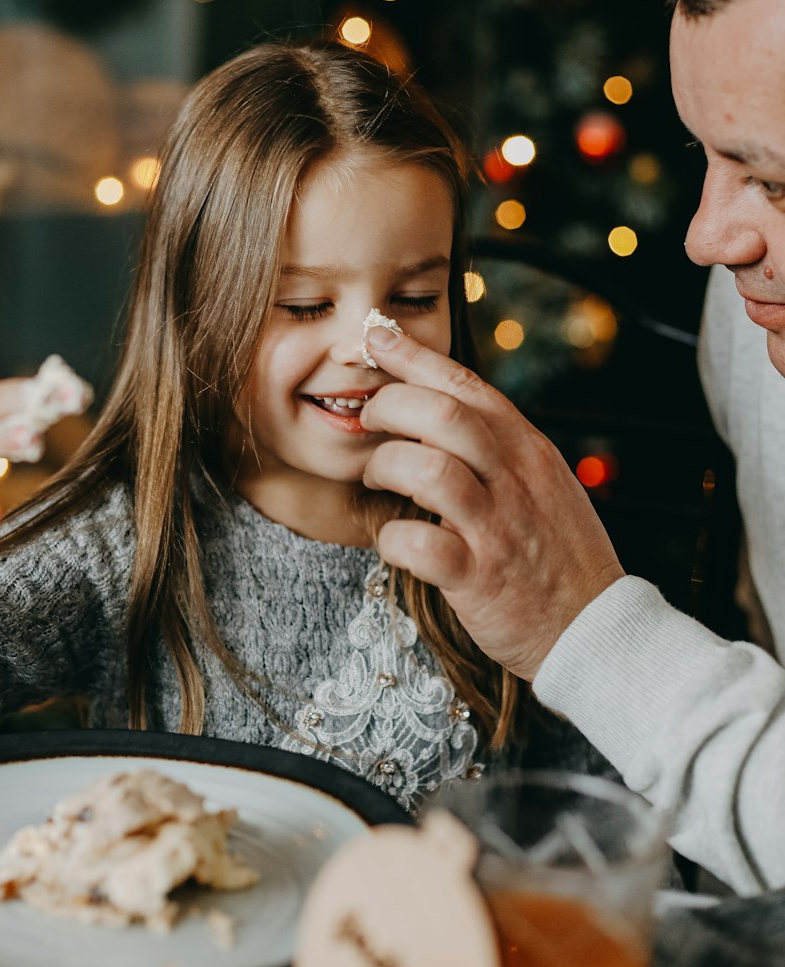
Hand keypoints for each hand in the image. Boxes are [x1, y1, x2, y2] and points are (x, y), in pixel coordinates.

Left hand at [359, 329, 623, 679]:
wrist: (599, 629)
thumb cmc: (558, 554)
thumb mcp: (542, 482)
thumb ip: (498, 446)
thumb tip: (442, 408)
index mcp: (526, 449)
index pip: (465, 385)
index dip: (412, 356)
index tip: (374, 337)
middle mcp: (513, 478)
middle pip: (440, 414)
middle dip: (388, 406)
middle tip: (368, 421)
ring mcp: (496, 527)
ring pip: (427, 469)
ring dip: (384, 467)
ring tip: (376, 479)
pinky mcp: (478, 578)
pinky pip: (418, 544)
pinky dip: (392, 539)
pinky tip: (395, 542)